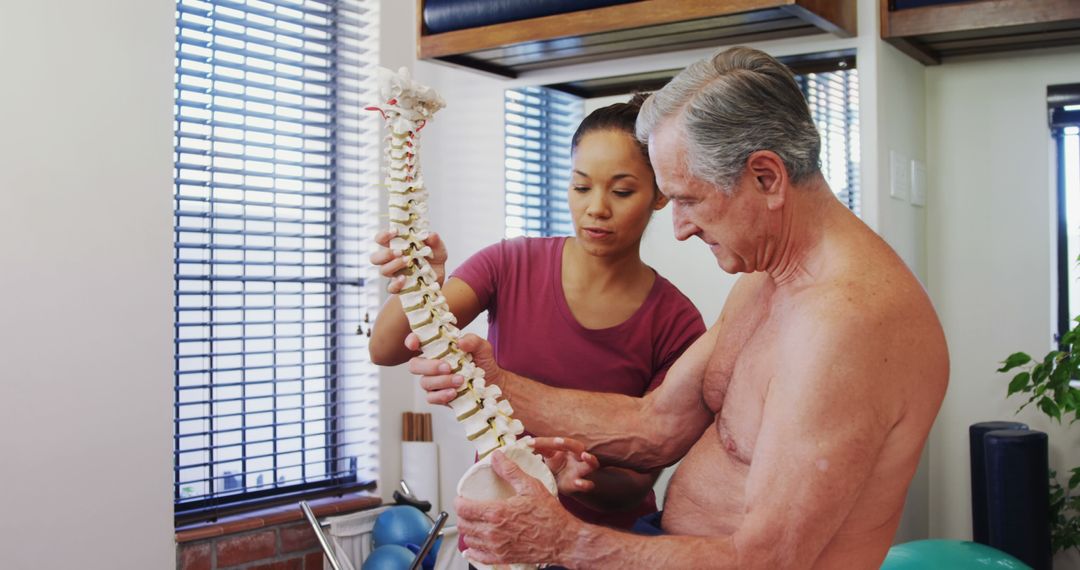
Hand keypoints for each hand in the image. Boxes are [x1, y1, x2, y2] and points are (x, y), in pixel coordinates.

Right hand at [369, 229, 447, 292]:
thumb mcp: (438, 248)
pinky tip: (405, 279)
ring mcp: (394, 274)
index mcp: (396, 246)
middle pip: (375, 257)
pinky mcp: (400, 287)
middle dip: (385, 253)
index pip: (381, 239)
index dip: (383, 235)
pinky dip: (396, 284)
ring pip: (383, 271)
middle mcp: (392, 260)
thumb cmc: (433, 258)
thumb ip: (435, 241)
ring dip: (394, 265)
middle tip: (399, 251)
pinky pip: (391, 288)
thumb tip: (430, 235)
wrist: (439, 278)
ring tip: (407, 261)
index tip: (395, 232)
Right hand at [405, 333, 501, 404]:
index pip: (417, 343)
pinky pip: (431, 398)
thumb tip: (460, 342)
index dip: (411, 341)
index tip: (414, 343)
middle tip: (447, 367)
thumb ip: (472, 341)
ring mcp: (434, 382)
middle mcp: (432, 365)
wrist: (494, 384)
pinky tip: (454, 393)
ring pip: (425, 382)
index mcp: (438, 350)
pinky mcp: (439, 397)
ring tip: (460, 380)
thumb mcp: (482, 348)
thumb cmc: (484, 363)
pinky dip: (442, 395)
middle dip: (429, 366)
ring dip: (442, 381)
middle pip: (414, 365)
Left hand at [456, 451, 578, 566]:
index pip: (464, 509)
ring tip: (472, 523)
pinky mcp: (503, 558)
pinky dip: (473, 551)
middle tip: (466, 509)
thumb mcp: (530, 486)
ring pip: (469, 540)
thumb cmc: (549, 515)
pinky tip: (473, 547)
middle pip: (464, 525)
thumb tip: (497, 457)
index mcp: (497, 513)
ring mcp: (497, 547)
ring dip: (467, 531)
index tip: (461, 498)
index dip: (459, 502)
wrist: (563, 540)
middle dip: (462, 516)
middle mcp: (493, 532)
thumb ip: (510, 471)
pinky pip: (479, 557)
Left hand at [532, 436, 598, 494]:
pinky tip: (578, 482)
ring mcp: (581, 470)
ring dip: (590, 459)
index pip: (557, 442)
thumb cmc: (557, 466)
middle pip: (578, 447)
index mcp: (567, 448)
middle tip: (558, 441)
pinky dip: (585, 483)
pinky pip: (588, 484)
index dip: (544, 442)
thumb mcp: (548, 457)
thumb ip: (541, 450)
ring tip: (585, 455)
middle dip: (569, 444)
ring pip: (592, 464)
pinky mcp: (581, 484)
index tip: (529, 443)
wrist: (564, 485)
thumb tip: (526, 443)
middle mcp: (576, 457)